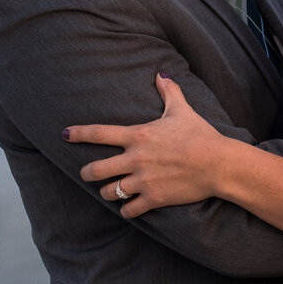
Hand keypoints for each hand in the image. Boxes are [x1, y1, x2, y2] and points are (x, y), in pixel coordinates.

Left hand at [64, 75, 226, 216]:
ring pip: (109, 191)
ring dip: (107, 191)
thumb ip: (168, 92)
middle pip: (95, 170)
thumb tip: (161, 74)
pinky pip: (129, 209)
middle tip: (87, 173)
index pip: (99, 134)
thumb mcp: (182, 110)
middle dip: (87, 172)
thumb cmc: (200, 135)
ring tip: (110, 190)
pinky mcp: (153, 198)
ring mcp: (143, 180)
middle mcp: (135, 159)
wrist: (218, 164)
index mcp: (138, 135)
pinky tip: (128, 206)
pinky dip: (126, 209)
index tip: (64, 134)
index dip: (78, 134)